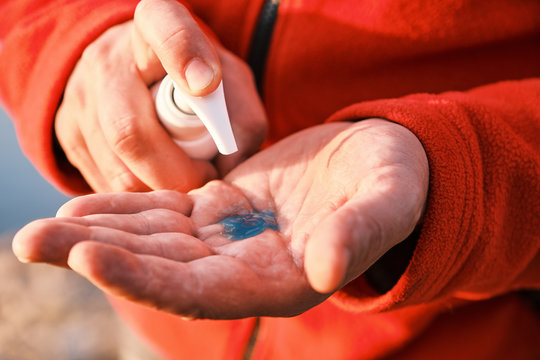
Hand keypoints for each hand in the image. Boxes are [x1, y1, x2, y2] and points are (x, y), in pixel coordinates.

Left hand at [13, 119, 428, 318]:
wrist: (382, 165)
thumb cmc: (394, 185)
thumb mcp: (388, 201)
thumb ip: (362, 231)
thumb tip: (331, 264)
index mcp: (282, 280)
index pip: (203, 292)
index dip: (148, 279)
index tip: (92, 257)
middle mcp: (245, 268)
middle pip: (163, 271)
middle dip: (99, 258)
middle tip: (32, 243)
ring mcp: (229, 238)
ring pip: (154, 242)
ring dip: (99, 234)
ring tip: (43, 228)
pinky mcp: (221, 207)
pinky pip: (165, 214)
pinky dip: (125, 211)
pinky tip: (82, 207)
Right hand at [55, 0, 266, 191]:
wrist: (130, 71)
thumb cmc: (192, 80)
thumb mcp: (227, 83)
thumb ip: (241, 117)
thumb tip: (229, 166)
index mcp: (154, 28)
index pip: (163, 28)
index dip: (182, 54)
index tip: (206, 83)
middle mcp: (108, 59)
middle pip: (129, 130)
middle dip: (176, 173)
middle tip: (205, 176)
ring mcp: (80, 97)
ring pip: (118, 170)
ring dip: (160, 187)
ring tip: (183, 173)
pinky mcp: (65, 132)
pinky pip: (106, 184)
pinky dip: (140, 192)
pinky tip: (156, 176)